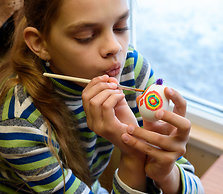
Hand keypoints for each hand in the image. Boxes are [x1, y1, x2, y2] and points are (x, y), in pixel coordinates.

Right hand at [82, 75, 146, 190]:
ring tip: (119, 92)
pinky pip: (106, 106)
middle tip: (113, 84)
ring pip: (95, 101)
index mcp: (91, 117)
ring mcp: (98, 126)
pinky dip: (114, 97)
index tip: (106, 77)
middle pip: (87, 96)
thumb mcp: (119, 105)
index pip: (84, 95)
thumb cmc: (129, 125)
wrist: (137, 144)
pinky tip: (122, 97)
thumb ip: (113, 92)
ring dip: (108, 91)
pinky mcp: (108, 128)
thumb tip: (110, 78)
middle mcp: (91, 122)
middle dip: (100, 85)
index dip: (94, 83)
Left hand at [121, 87, 189, 193]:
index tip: (166, 89)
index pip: (183, 108)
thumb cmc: (154, 140)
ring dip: (142, 133)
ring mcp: (177, 150)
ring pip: (160, 140)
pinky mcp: (167, 161)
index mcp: (179, 124)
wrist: (156, 166)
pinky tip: (125, 138)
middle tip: (156, 112)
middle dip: (170, 117)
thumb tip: (139, 96)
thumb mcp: (152, 125)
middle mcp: (183, 137)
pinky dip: (136, 144)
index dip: (176, 98)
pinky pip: (150, 150)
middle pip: (184, 125)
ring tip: (129, 127)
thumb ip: (148, 112)